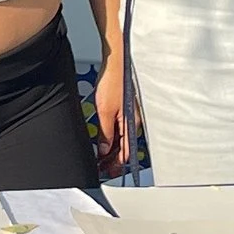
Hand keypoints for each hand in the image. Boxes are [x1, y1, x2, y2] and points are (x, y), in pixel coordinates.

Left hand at [94, 46, 128, 176]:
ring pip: (122, 139)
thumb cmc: (114, 81)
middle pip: (124, 147)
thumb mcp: (105, 111)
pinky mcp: (125, 108)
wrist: (117, 62)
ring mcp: (130, 115)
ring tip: (100, 156)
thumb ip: (105, 133)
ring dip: (111, 149)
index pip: (125, 152)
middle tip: (100, 167)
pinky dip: (111, 137)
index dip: (115, 164)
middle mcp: (133, 121)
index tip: (105, 171)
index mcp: (131, 124)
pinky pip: (120, 128)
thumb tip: (103, 149)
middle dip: (112, 159)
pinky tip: (104, 140)